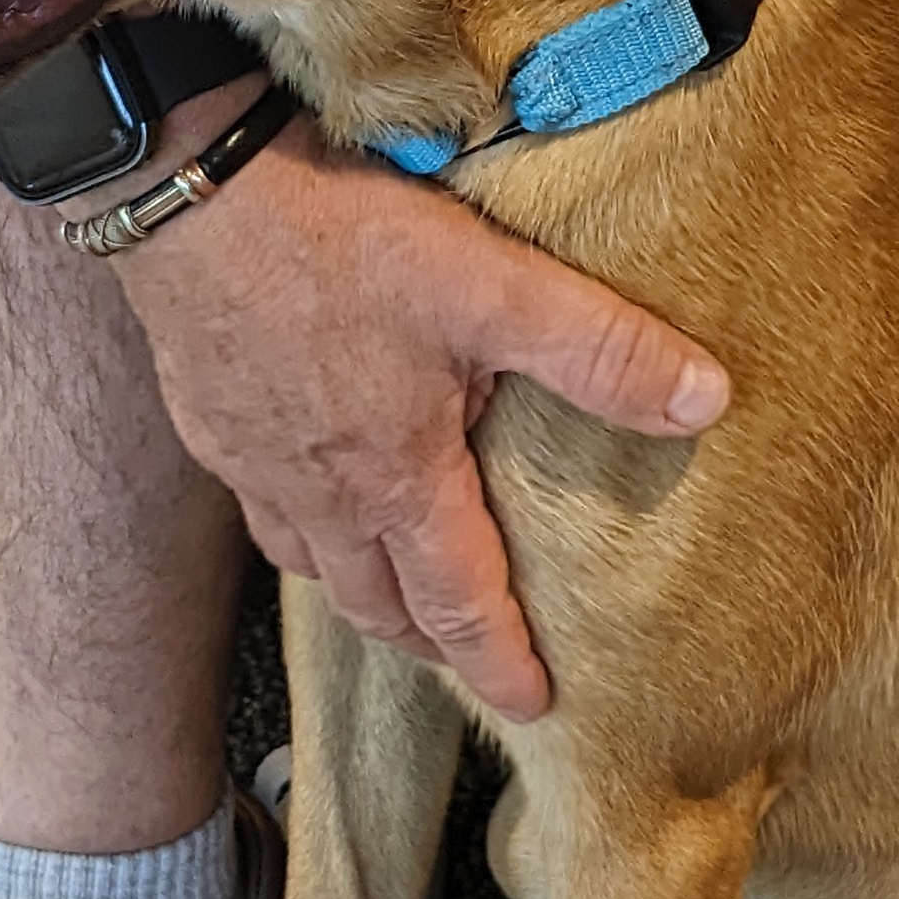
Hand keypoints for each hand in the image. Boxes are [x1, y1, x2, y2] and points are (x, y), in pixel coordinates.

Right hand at [111, 123, 728, 718]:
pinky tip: (309, 493)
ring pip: (312, 567)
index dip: (499, 663)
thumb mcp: (491, 286)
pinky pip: (261, 510)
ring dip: (361, 596)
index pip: (460, 605)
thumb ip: (598, 351)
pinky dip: (300, 533)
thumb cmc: (338, 242)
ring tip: (394, 593)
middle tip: (467, 659)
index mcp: (397, 480)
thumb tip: (707, 403)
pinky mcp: (209, 421)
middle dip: (429, 645)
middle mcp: (319, 494)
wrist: (192, 194)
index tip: (531, 705)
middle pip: (377, 606)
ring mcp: (253, 463)